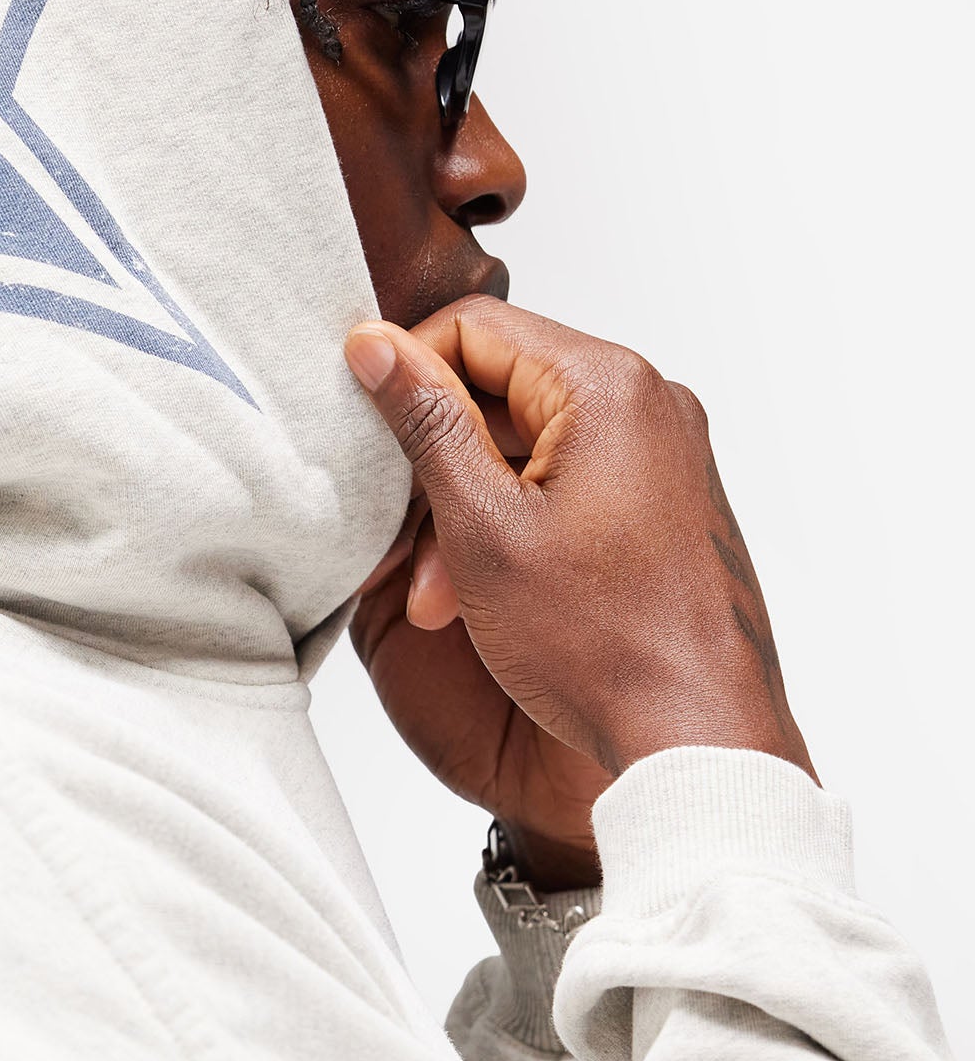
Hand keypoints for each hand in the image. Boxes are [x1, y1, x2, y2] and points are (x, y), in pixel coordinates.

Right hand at [343, 299, 813, 878]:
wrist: (696, 733)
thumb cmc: (604, 646)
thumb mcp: (483, 527)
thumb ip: (425, 423)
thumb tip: (376, 346)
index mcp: (608, 387)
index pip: (475, 327)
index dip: (405, 376)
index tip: (364, 433)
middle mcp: (648, 403)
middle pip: (502, 386)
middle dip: (439, 464)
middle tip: (409, 549)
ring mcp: (664, 452)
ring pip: (530, 442)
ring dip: (472, 505)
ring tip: (449, 593)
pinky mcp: (665, 499)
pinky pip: (569, 480)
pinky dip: (518, 522)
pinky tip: (491, 591)